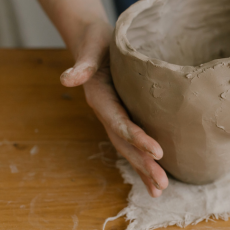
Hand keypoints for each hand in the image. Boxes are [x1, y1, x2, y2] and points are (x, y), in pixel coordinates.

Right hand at [60, 19, 168, 196]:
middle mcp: (107, 112)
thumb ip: (83, 64)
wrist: (94, 40)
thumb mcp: (92, 47)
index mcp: (101, 98)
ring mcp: (115, 116)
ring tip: (159, 189)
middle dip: (143, 164)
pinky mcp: (124, 115)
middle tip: (162, 184)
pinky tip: (156, 174)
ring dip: (143, 168)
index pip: (120, 122)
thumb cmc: (97, 41)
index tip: (158, 152)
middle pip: (125, 143)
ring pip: (128, 148)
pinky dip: (143, 158)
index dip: (138, 138)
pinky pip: (133, 140)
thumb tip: (68, 78)